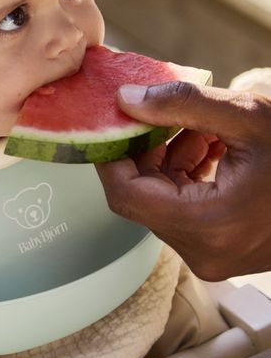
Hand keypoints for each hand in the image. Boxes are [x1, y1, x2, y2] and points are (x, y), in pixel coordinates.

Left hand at [96, 81, 270, 279]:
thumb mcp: (246, 116)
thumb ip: (180, 105)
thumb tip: (125, 101)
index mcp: (206, 225)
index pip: (125, 194)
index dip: (111, 155)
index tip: (112, 121)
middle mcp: (204, 252)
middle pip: (144, 196)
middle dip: (148, 150)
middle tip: (164, 114)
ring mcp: (214, 257)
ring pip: (163, 201)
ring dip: (170, 159)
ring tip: (200, 127)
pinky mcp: (223, 251)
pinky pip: (185, 210)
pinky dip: (188, 175)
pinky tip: (211, 145)